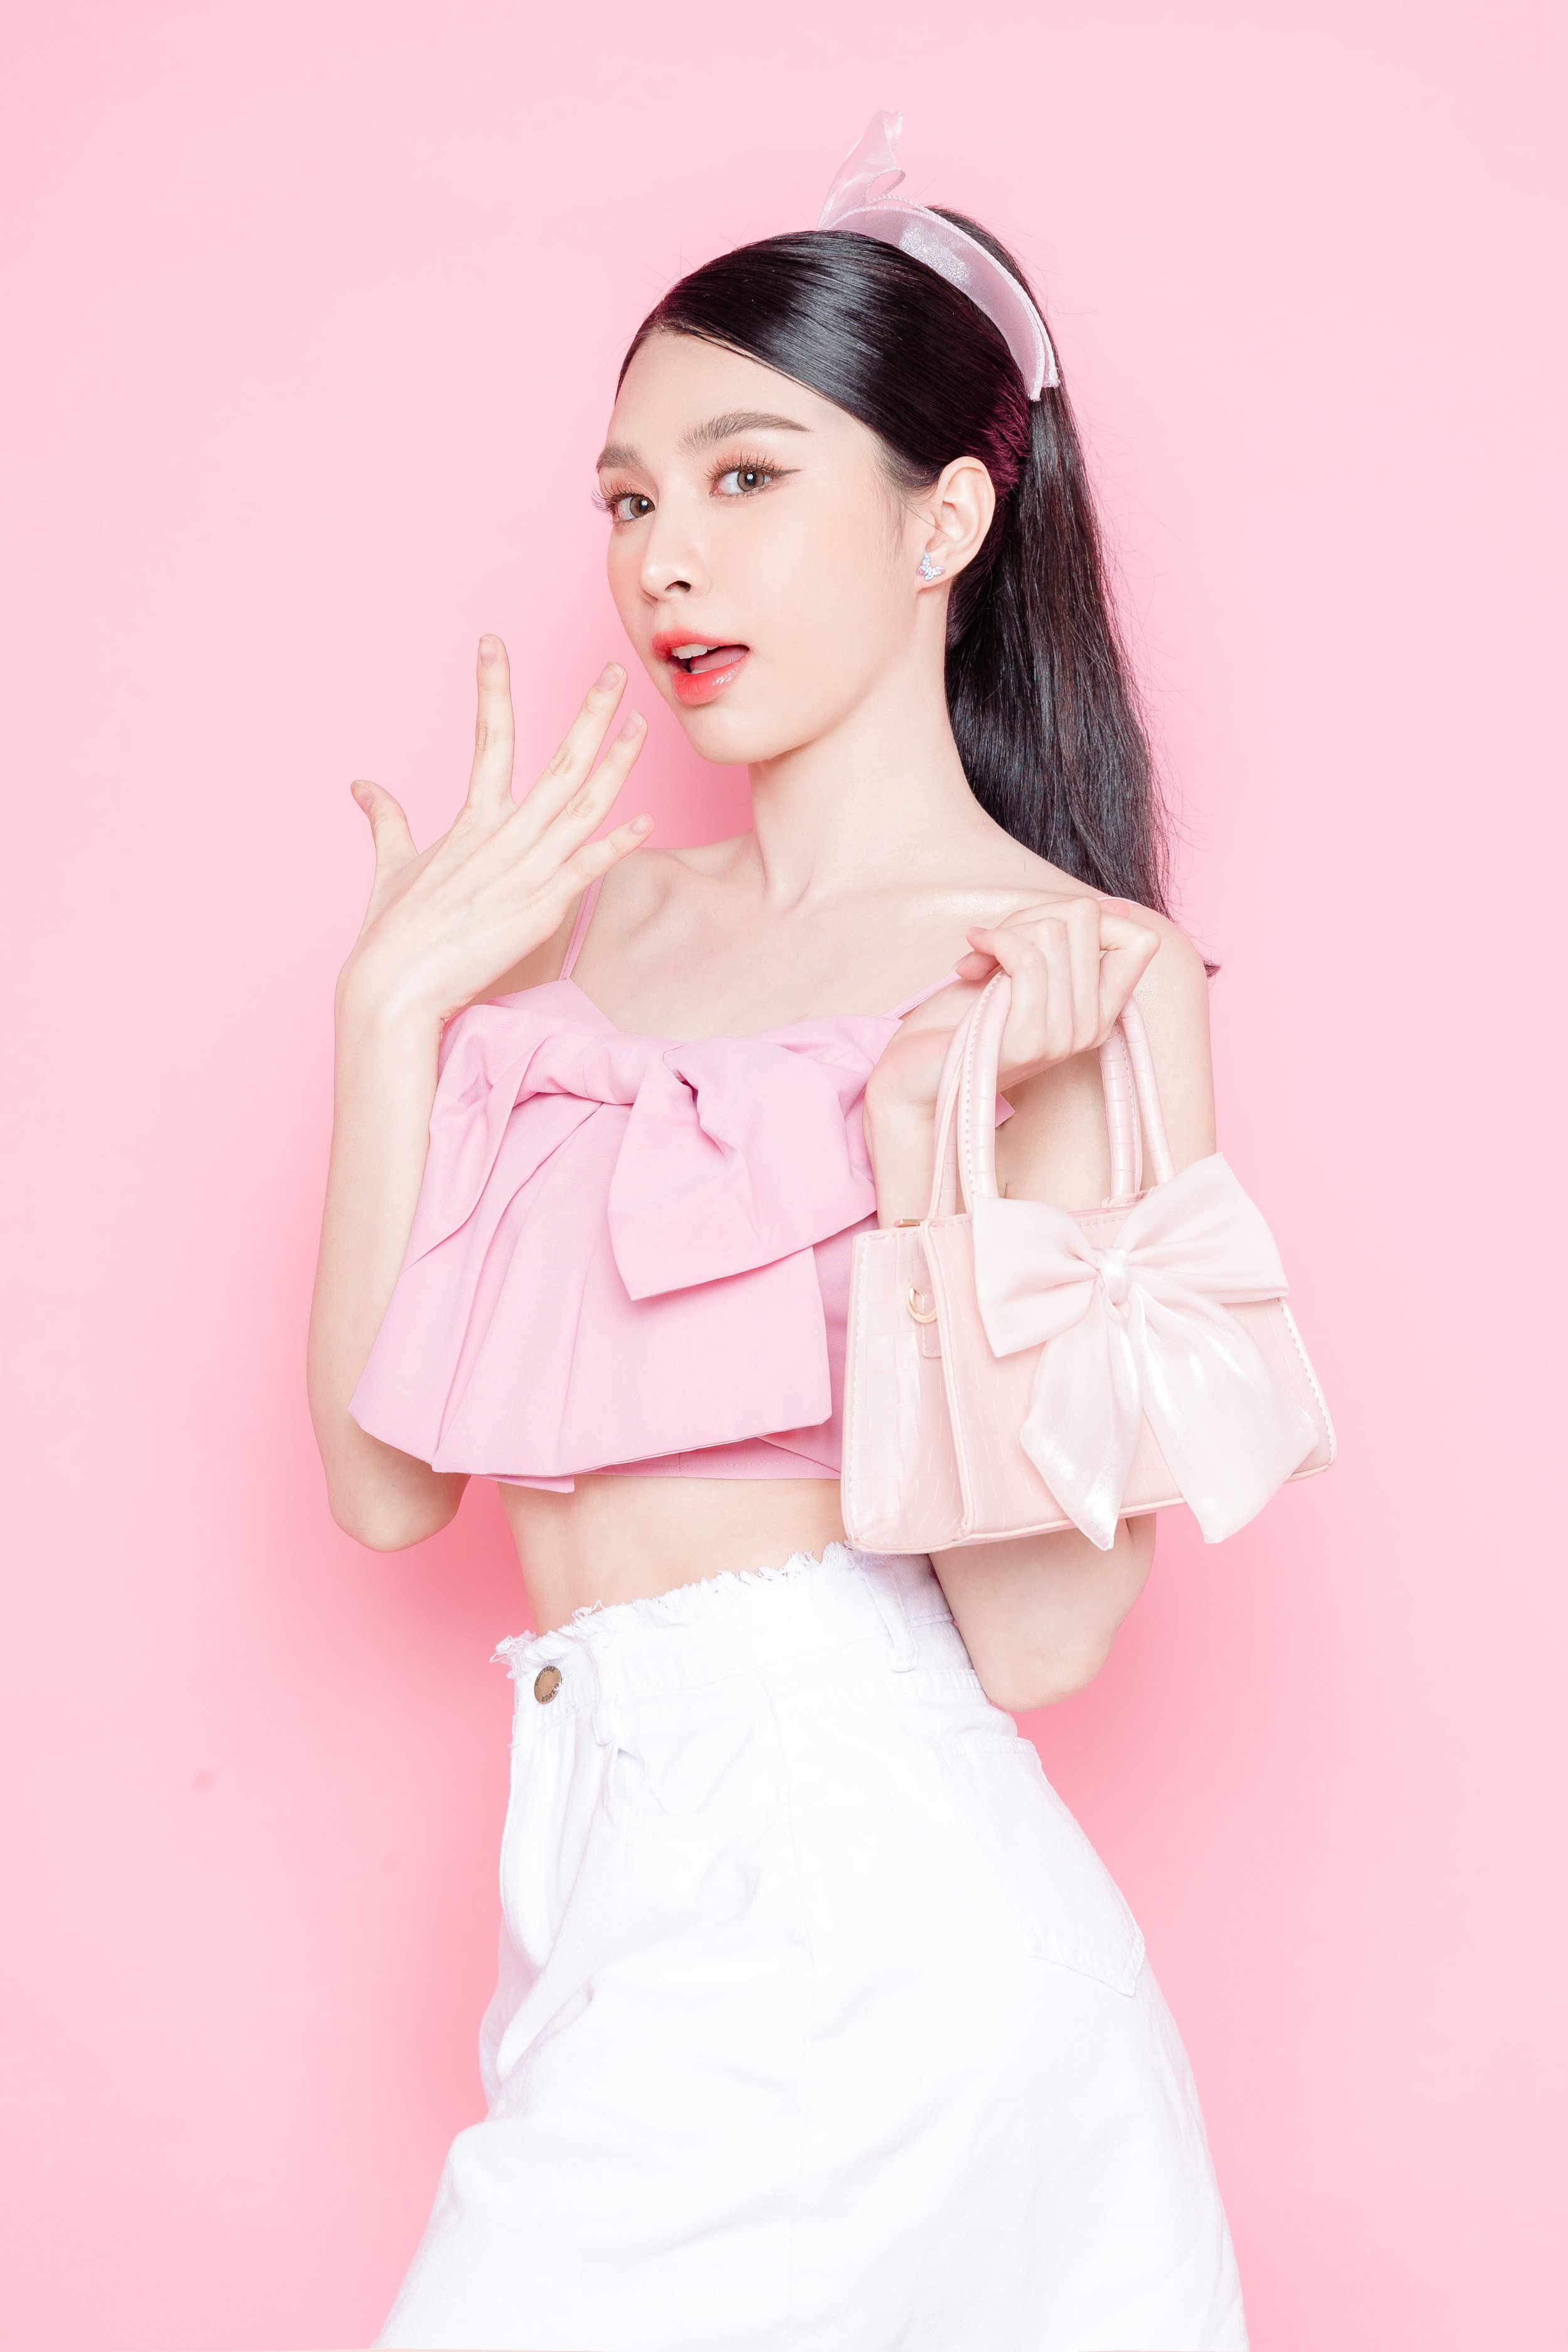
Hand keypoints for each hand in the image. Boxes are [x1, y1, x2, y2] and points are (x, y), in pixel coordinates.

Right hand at [340, 637, 650, 1026]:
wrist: (395, 989)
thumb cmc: (392, 934)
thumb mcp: (391, 867)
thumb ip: (387, 821)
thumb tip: (363, 786)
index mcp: (472, 820)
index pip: (487, 737)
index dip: (492, 687)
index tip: (492, 641)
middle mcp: (505, 836)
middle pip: (559, 762)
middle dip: (590, 714)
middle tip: (615, 673)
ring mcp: (528, 871)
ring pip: (584, 806)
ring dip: (618, 765)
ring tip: (642, 726)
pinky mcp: (543, 909)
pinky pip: (588, 869)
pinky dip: (617, 845)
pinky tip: (645, 821)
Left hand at [867, 890, 1161, 1119]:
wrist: (916, 1076)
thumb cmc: (963, 1023)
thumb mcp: (1022, 972)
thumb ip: (1066, 942)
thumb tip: (1116, 907)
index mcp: (1099, 1013)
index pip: (1140, 941)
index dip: (1092, 915)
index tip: (1043, 929)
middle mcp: (1090, 1027)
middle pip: (1085, 919)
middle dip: (1031, 915)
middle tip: (998, 942)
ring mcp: (1062, 1036)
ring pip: (1052, 933)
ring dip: (1006, 931)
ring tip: (981, 958)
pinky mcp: (1028, 1040)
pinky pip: (1026, 959)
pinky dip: (993, 943)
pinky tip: (970, 960)